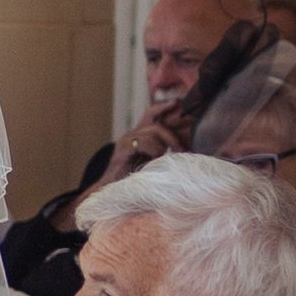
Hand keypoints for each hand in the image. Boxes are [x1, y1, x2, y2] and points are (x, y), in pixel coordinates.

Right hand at [57, 119, 180, 228]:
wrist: (112, 192)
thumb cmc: (134, 179)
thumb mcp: (153, 161)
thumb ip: (164, 150)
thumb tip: (183, 144)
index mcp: (138, 135)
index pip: (151, 113)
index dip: (164, 107)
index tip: (178, 103)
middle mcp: (131, 134)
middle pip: (155, 120)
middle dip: (172, 132)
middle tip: (182, 147)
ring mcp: (126, 141)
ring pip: (153, 131)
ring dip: (166, 143)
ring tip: (169, 156)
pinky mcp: (123, 149)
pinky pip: (144, 142)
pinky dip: (154, 150)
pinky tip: (155, 159)